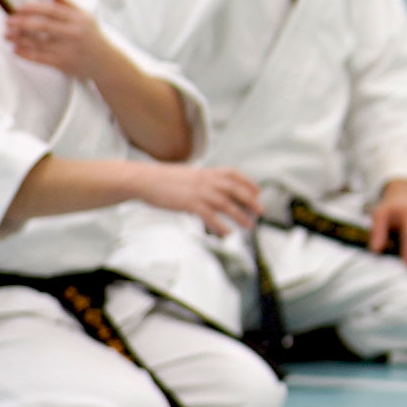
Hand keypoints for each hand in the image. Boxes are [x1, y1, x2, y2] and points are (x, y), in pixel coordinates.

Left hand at [6, 0, 119, 85]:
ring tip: (6, 35)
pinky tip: (16, 49)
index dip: (33, 8)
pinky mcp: (63, 64)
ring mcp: (69, 50)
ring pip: (38, 43)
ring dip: (19, 39)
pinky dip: (25, 53)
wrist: (106, 61)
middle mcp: (74, 33)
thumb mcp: (84, 16)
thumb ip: (67, 2)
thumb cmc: (90, 35)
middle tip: (7, 21)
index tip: (18, 8)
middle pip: (43, 26)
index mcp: (78, 18)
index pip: (51, 10)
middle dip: (22, 23)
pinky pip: (39, 58)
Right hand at [133, 163, 264, 236]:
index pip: (234, 174)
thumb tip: (214, 189)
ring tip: (249, 225)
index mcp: (207, 172)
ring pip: (227, 204)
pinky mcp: (190, 204)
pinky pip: (211, 217)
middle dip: (251, 200)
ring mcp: (200, 192)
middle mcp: (207, 180)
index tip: (258, 191)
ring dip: (240, 216)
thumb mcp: (189, 175)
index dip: (248, 182)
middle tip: (261, 211)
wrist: (145, 180)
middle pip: (236, 190)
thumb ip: (203, 180)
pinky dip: (222, 226)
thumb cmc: (165, 179)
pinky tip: (228, 234)